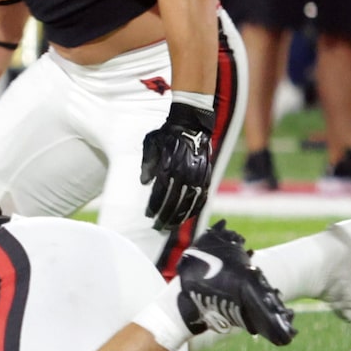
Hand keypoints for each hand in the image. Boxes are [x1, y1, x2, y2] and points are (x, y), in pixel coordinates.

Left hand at [139, 98, 216, 231]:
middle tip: (158, 226)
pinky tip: (188, 216)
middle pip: (173, 201)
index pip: (159, 193)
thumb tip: (143, 182)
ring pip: (188, 202)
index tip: (149, 216)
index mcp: (168, 166)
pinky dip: (195, 208)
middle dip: (164, 216)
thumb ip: (147, 164)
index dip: (154, 206)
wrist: (191, 124)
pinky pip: (202, 197)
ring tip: (171, 226)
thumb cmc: (167, 134)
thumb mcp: (151, 144)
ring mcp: (197, 175)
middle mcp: (183, 173)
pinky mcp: (207, 176)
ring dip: (179, 216)